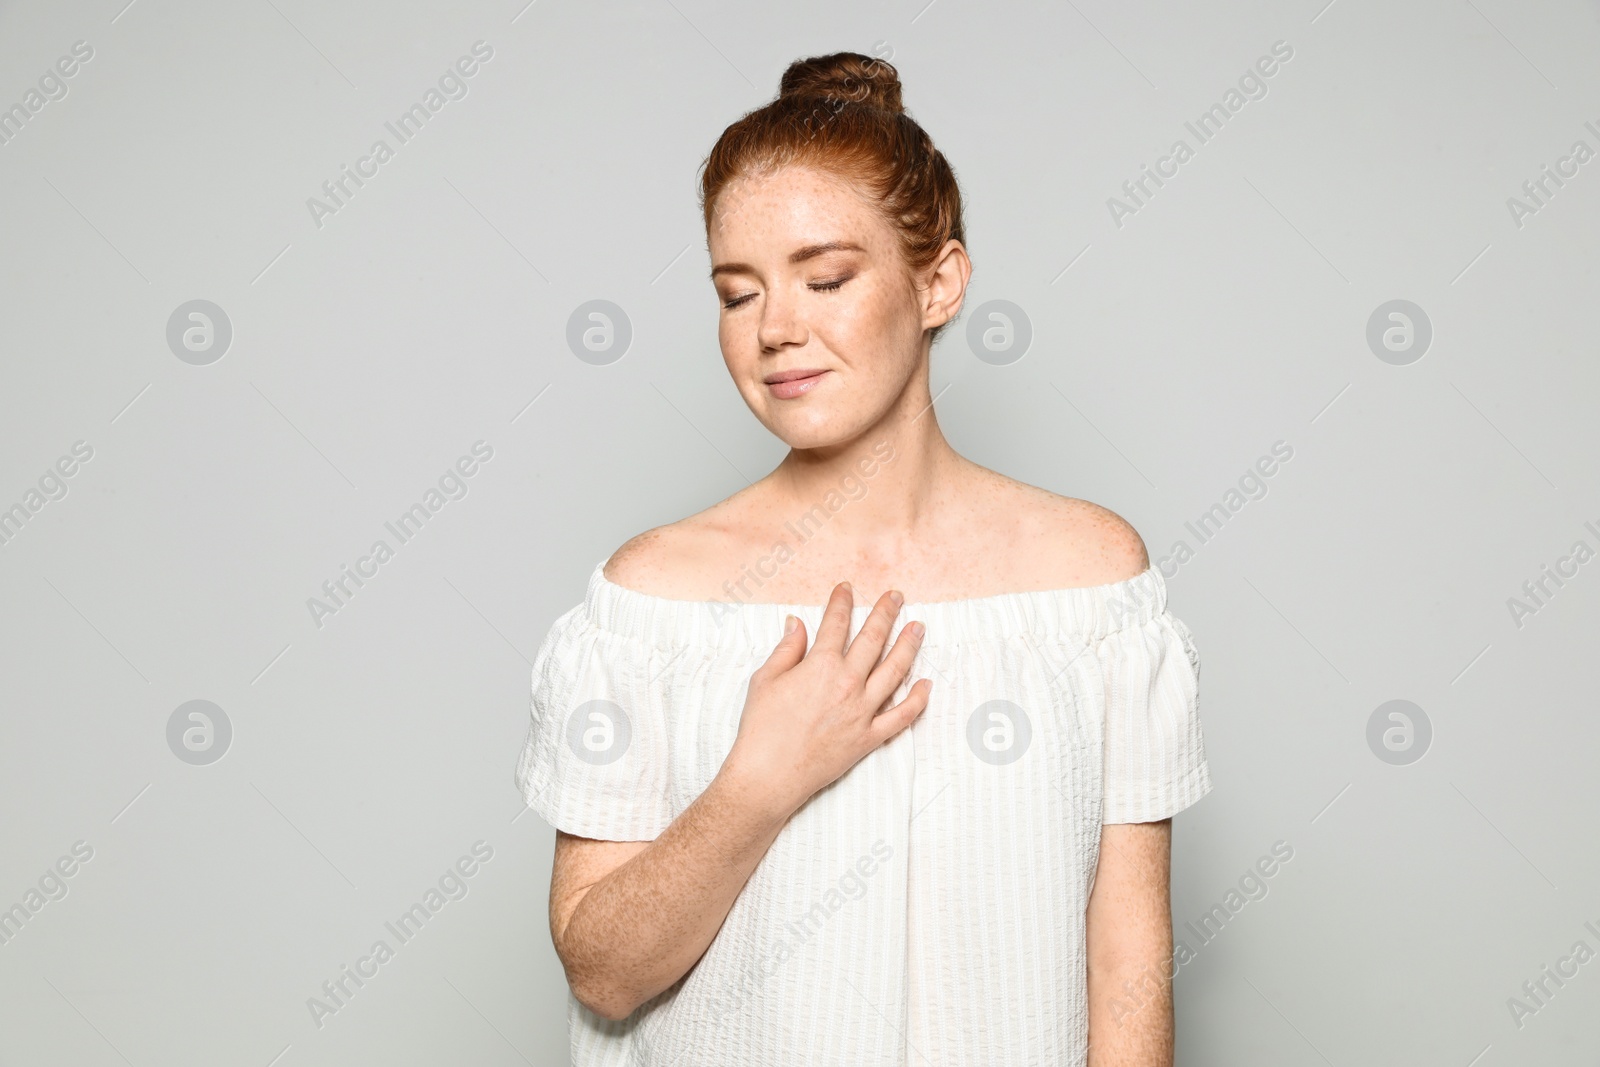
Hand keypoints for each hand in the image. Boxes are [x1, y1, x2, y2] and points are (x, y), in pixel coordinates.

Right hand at [724, 581, 930, 818]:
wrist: (768, 775)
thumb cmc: (761, 728)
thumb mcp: (765, 680)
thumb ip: (786, 649)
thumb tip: (796, 623)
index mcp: (820, 666)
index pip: (836, 624)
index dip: (842, 602)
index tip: (847, 588)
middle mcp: (847, 684)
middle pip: (873, 640)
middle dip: (886, 613)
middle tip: (897, 596)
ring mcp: (862, 711)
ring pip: (895, 671)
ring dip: (909, 646)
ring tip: (918, 628)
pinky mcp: (869, 738)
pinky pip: (901, 717)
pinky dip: (917, 700)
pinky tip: (926, 685)